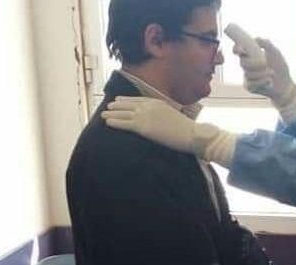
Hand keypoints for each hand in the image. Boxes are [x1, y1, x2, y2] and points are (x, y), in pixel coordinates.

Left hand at [101, 97, 236, 166]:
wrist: (192, 134)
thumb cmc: (187, 130)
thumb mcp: (174, 117)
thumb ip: (164, 116)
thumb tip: (161, 121)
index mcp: (158, 102)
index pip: (138, 100)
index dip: (127, 100)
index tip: (119, 100)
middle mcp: (149, 106)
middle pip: (129, 104)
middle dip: (117, 105)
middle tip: (108, 106)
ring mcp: (145, 115)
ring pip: (124, 113)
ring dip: (112, 113)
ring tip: (103, 114)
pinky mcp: (142, 127)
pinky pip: (124, 123)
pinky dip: (114, 122)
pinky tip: (107, 122)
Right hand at [234, 38, 295, 123]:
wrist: (285, 85)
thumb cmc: (280, 67)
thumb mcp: (275, 53)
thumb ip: (266, 44)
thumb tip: (256, 39)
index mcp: (250, 55)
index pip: (238, 50)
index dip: (236, 49)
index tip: (240, 50)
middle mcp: (246, 66)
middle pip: (242, 62)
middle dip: (254, 63)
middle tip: (265, 63)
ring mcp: (247, 77)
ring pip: (248, 74)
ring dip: (262, 73)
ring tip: (272, 73)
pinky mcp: (249, 87)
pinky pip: (251, 84)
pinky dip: (262, 82)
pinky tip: (269, 81)